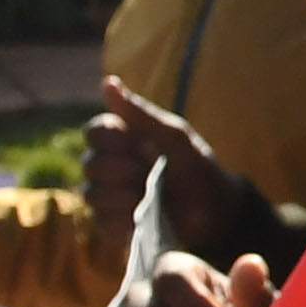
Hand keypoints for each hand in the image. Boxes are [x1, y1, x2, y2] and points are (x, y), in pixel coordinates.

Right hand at [84, 83, 260, 258]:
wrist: (216, 213)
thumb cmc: (197, 169)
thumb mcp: (175, 138)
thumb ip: (140, 113)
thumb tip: (107, 81)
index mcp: (123, 140)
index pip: (93, 132)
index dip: (111, 140)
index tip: (143, 146)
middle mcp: (110, 166)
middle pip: (89, 164)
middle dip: (124, 171)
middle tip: (152, 175)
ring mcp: (108, 196)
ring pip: (91, 194)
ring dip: (124, 197)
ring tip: (150, 197)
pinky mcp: (111, 225)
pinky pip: (100, 222)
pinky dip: (123, 220)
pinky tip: (144, 217)